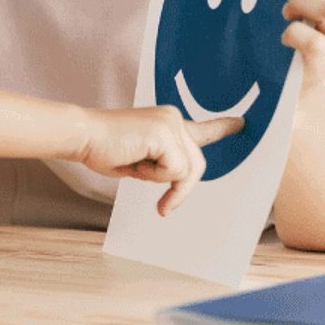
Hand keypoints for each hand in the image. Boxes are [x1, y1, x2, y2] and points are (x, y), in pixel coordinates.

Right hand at [76, 107, 243, 215]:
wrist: (83, 136)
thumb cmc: (103, 148)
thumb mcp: (141, 161)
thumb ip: (162, 164)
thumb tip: (180, 180)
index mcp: (167, 123)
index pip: (201, 129)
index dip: (222, 128)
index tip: (242, 123)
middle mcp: (174, 118)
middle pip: (197, 165)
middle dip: (181, 189)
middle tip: (164, 206)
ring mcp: (172, 124)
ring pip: (186, 170)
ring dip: (159, 179)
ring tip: (134, 167)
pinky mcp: (166, 134)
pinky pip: (174, 171)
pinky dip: (153, 176)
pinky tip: (134, 162)